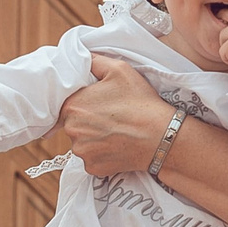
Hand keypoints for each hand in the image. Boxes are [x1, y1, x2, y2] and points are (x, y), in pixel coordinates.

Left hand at [57, 56, 171, 173]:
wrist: (160, 136)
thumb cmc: (140, 102)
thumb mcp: (119, 69)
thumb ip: (93, 61)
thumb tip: (81, 59)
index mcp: (71, 105)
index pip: (67, 103)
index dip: (84, 101)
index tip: (100, 103)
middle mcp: (71, 130)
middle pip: (73, 124)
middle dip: (88, 120)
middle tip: (111, 116)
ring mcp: (81, 152)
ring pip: (82, 142)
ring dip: (94, 138)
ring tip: (116, 131)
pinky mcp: (93, 168)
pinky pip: (92, 159)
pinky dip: (102, 153)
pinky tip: (118, 145)